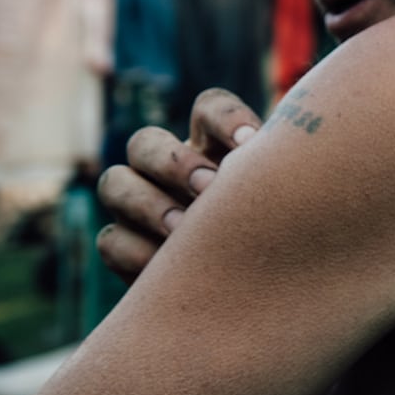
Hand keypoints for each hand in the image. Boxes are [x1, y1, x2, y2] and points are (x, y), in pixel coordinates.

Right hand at [96, 88, 262, 282]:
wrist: (258, 285)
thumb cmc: (276, 234)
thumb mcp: (283, 202)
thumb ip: (277, 177)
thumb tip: (274, 161)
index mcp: (215, 147)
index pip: (209, 108)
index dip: (225, 119)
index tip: (251, 144)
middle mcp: (171, 169)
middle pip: (146, 141)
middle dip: (173, 161)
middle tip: (208, 188)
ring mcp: (140, 206)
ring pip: (116, 182)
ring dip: (148, 203)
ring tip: (183, 230)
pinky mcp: (126, 248)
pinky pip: (111, 240)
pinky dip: (135, 251)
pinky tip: (166, 268)